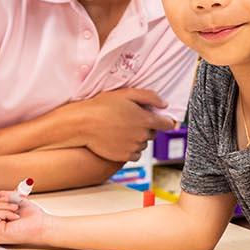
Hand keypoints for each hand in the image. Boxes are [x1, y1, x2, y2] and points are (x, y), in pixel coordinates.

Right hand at [0, 191, 50, 245]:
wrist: (43, 225)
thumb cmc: (34, 219)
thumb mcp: (18, 202)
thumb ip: (7, 197)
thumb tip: (0, 193)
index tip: (10, 201)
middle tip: (13, 205)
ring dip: (3, 206)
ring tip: (14, 211)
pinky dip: (5, 211)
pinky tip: (15, 217)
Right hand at [60, 89, 174, 161]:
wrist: (82, 124)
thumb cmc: (101, 106)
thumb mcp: (126, 93)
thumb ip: (149, 96)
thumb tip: (164, 105)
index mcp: (146, 119)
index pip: (168, 124)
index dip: (164, 121)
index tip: (158, 119)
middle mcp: (143, 135)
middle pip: (153, 133)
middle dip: (145, 127)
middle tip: (129, 120)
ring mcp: (134, 147)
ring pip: (143, 144)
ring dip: (136, 138)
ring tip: (120, 130)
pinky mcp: (124, 156)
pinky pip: (135, 155)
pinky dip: (130, 149)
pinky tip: (118, 140)